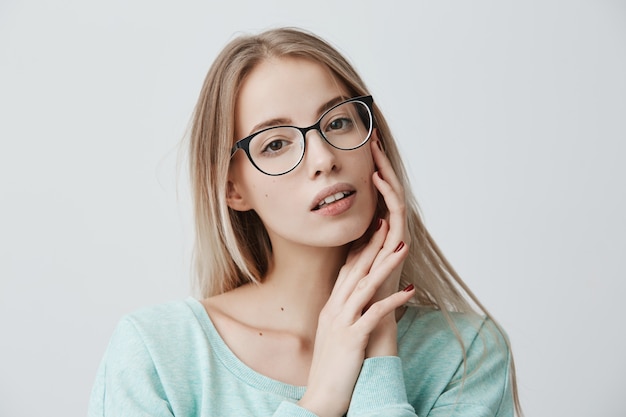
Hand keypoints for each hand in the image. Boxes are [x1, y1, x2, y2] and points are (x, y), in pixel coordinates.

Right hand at [298, 195, 413, 415]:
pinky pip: (375, 313)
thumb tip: (355, 307)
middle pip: (354, 271)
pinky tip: (409, 289)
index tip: (371, 231)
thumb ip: (341, 318)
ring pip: (365, 285)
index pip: (345, 272)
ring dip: (386, 264)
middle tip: (386, 222)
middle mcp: (333, 311)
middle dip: (371, 245)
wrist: (320, 399)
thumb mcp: (333, 338)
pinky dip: (393, 300)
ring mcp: (341, 323)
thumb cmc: (330, 371)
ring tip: (403, 246)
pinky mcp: (352, 338)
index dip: (358, 250)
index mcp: (330, 309)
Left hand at [365, 131, 410, 356]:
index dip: (370, 168)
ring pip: (394, 196)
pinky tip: (376, 178)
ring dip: (385, 171)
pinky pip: (397, 214)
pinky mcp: (398, 246)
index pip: (376, 192)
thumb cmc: (353, 290)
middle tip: (370, 136)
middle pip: (388, 188)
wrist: (365, 318)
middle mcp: (389, 230)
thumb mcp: (344, 253)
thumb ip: (343, 234)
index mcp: (378, 230)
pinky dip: (387, 194)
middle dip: (380, 162)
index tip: (359, 146)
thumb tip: (324, 214)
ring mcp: (395, 237)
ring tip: (374, 150)